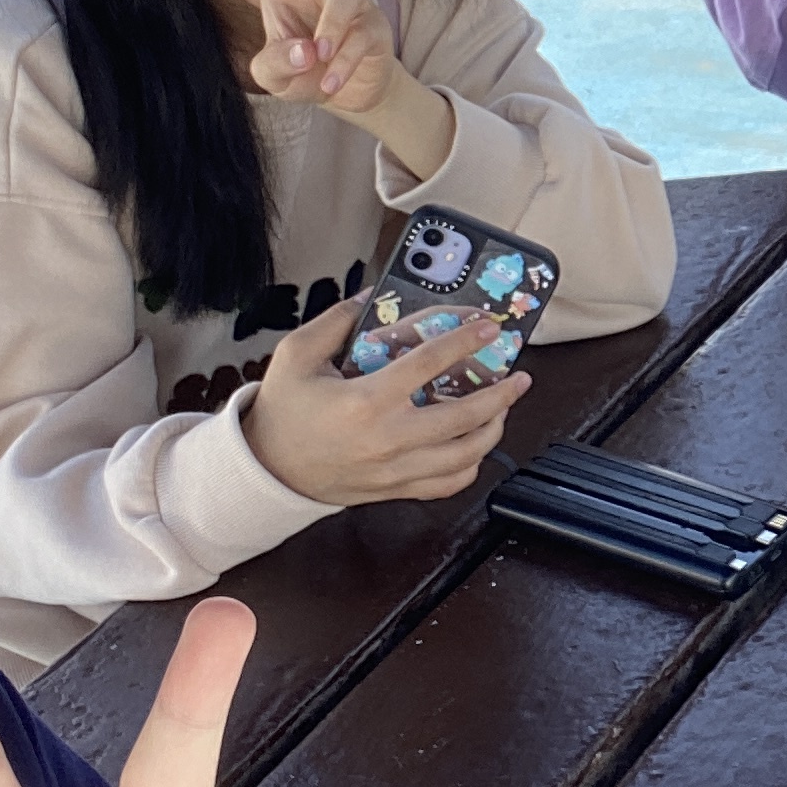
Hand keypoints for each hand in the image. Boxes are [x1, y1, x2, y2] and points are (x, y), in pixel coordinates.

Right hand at [240, 296, 525, 507]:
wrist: (267, 469)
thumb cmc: (283, 412)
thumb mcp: (296, 355)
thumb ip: (335, 321)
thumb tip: (371, 297)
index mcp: (367, 400)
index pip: (431, 363)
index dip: (465, 340)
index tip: (489, 327)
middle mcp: (389, 438)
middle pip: (465, 416)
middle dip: (501, 393)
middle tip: (519, 376)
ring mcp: (396, 469)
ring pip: (466, 456)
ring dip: (494, 429)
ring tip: (503, 408)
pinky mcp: (396, 489)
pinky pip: (448, 485)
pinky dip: (470, 466)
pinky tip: (476, 445)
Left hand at [248, 0, 397, 119]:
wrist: (341, 96)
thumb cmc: (297, 71)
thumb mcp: (271, 74)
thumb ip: (275, 64)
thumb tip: (305, 51)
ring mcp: (351, 2)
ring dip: (331, 28)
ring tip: (319, 61)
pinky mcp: (375, 28)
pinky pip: (361, 35)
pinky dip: (343, 63)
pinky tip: (330, 83)